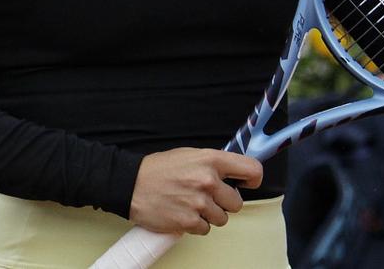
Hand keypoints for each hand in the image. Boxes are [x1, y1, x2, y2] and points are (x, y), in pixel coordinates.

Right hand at [129, 148, 262, 234]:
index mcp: (211, 160)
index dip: (253, 180)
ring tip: (192, 204)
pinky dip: (196, 225)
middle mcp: (208, 181)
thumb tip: (235, 173)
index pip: (252, 170)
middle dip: (224, 202)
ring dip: (210, 215)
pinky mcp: (188, 222)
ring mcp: (198, 203)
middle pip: (237, 202)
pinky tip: (184, 213)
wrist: (131, 184)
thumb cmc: (160, 168)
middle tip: (208, 196)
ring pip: (222, 218)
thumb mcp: (190, 155)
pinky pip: (205, 229)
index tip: (246, 184)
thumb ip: (214, 163)